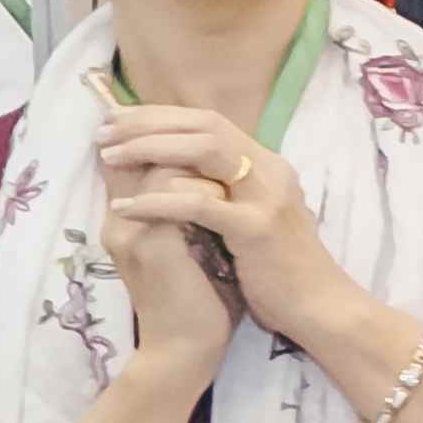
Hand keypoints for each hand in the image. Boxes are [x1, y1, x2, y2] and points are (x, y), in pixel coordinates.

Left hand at [98, 104, 361, 347]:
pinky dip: (157, 201)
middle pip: (206, 125)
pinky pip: (199, 203)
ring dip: (150, 148)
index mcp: (267, 166)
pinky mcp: (256, 228)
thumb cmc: (280, 267)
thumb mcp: (252, 217)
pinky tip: (126, 207)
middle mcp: (270, 170)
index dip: (161, 115)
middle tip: (104, 130)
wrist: (318, 307)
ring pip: (205, 150)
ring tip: (110, 156)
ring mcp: (266, 196)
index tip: (118, 119)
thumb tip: (176, 172)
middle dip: (149, 122)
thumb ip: (225, 190)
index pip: (210, 121)